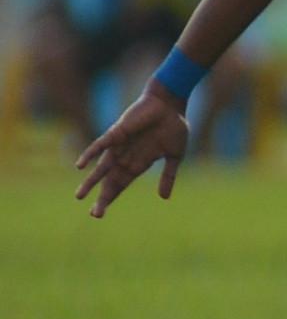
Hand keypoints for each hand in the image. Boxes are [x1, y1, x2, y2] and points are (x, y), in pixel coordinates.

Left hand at [74, 88, 189, 217]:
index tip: (99, 213)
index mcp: (139, 163)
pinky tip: (80, 166)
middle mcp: (126, 156)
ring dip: (91, 182)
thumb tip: (164, 198)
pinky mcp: (117, 133)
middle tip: (95, 214)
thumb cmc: (174, 126)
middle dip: (103, 197)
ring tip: (79, 196)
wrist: (171, 104)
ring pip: (101, 167)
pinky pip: (100, 145)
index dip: (111, 197)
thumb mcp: (175, 155)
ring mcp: (120, 145)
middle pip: (110, 181)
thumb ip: (168, 175)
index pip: (121, 184)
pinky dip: (90, 155)